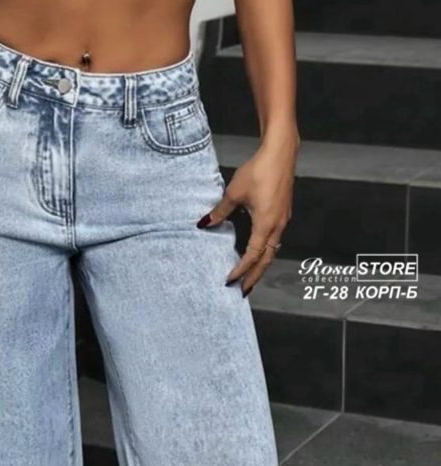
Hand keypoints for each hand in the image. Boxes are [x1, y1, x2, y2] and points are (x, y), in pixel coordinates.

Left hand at [196, 130, 299, 294]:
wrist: (281, 152)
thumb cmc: (260, 170)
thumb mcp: (234, 193)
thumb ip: (220, 211)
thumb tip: (205, 224)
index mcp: (266, 225)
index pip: (252, 256)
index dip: (240, 270)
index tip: (229, 280)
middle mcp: (277, 226)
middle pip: (266, 260)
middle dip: (254, 277)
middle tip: (243, 291)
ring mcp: (282, 220)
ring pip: (273, 251)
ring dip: (261, 265)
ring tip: (250, 276)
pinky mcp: (283, 213)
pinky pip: (275, 239)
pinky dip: (266, 251)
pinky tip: (258, 252)